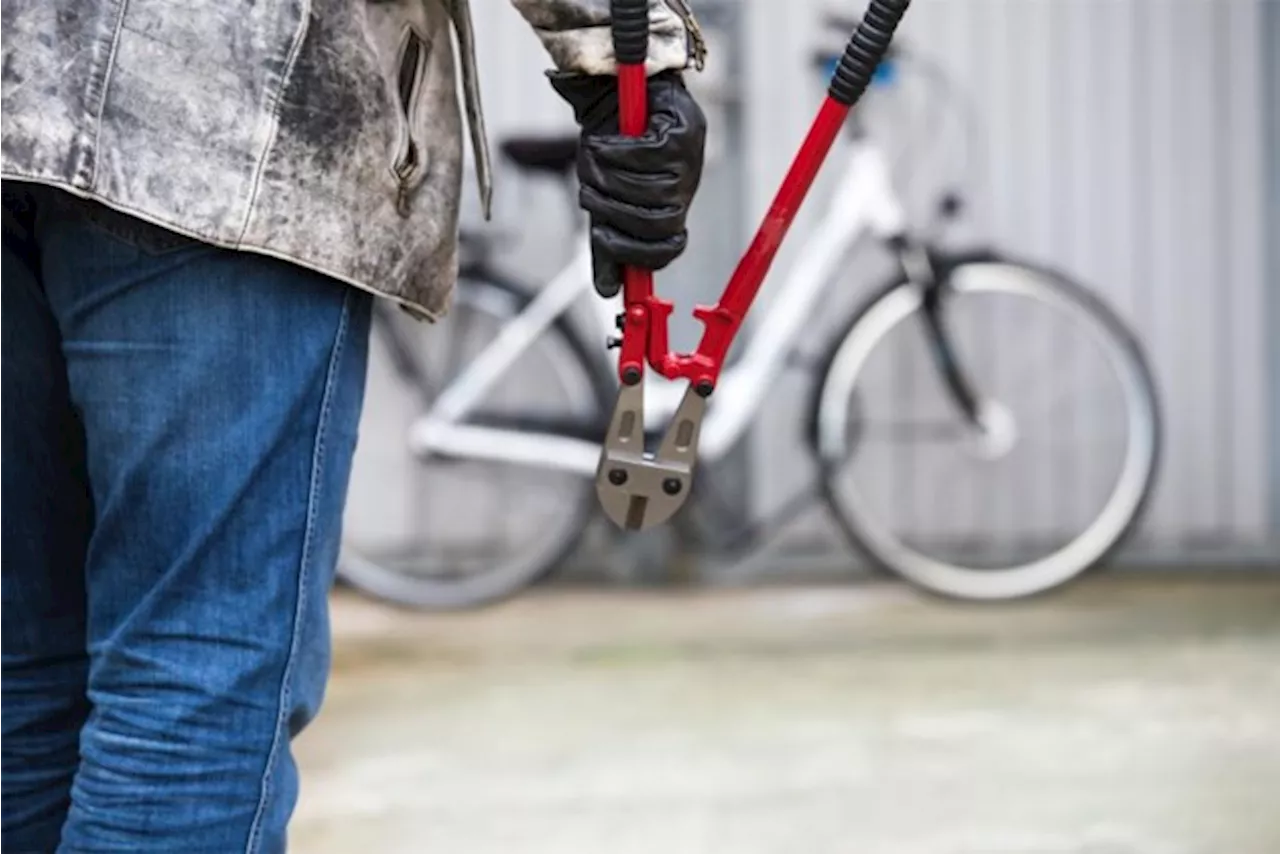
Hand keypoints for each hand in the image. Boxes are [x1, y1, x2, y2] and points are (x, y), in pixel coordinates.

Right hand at [549, 70, 706, 297]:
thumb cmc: (610, 144)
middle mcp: (686, 185)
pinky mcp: (683, 130)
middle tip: (589, 193)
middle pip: (656, 222)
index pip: (668, 248)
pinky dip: (615, 150)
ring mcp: (690, 159)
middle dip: (614, 212)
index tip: (606, 240)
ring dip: (609, 176)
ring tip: (593, 159)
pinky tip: (603, 140)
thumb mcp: (605, 197)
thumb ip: (607, 241)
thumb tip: (607, 292)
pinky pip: (645, 155)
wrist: (614, 87)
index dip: (638, 254)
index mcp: (670, 206)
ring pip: (648, 189)